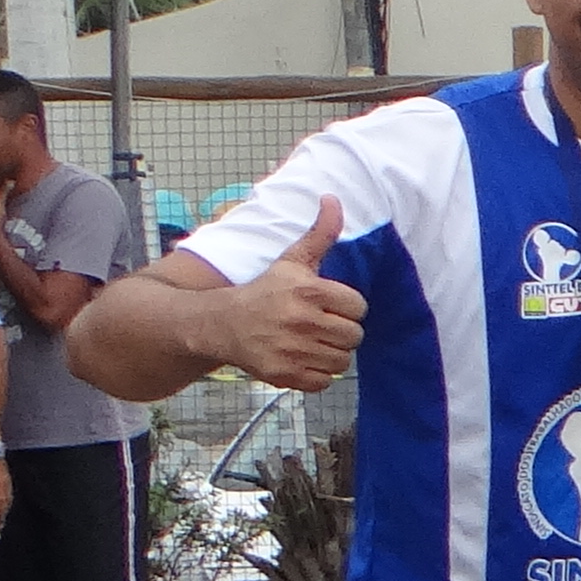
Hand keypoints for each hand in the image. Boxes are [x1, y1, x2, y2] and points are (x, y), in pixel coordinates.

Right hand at [218, 197, 366, 391]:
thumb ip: (320, 234)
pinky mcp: (284, 375)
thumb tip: (332, 198)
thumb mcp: (292, 261)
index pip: (359, 307)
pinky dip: (316, 374)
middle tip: (319, 325)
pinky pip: (323, 382)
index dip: (346, 308)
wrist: (222, 323)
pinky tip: (300, 358)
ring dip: (330, 353)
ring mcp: (292, 350)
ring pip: (342, 361)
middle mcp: (302, 321)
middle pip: (354, 336)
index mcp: (310, 292)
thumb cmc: (265, 291)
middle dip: (340, 331)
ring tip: (310, 342)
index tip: (328, 306)